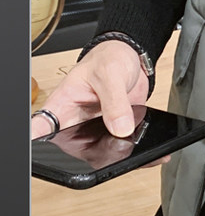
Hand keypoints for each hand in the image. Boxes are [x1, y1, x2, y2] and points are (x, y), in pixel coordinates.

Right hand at [30, 40, 168, 164]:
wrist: (132, 59)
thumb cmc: (109, 58)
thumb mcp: (109, 74)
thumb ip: (114, 101)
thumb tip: (121, 128)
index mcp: (61, 106)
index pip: (42, 129)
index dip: (39, 143)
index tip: (45, 151)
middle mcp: (74, 124)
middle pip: (74, 153)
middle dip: (98, 156)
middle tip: (118, 148)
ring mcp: (94, 132)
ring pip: (102, 155)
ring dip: (121, 157)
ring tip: (141, 151)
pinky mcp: (114, 135)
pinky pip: (122, 149)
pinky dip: (138, 154)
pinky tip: (153, 155)